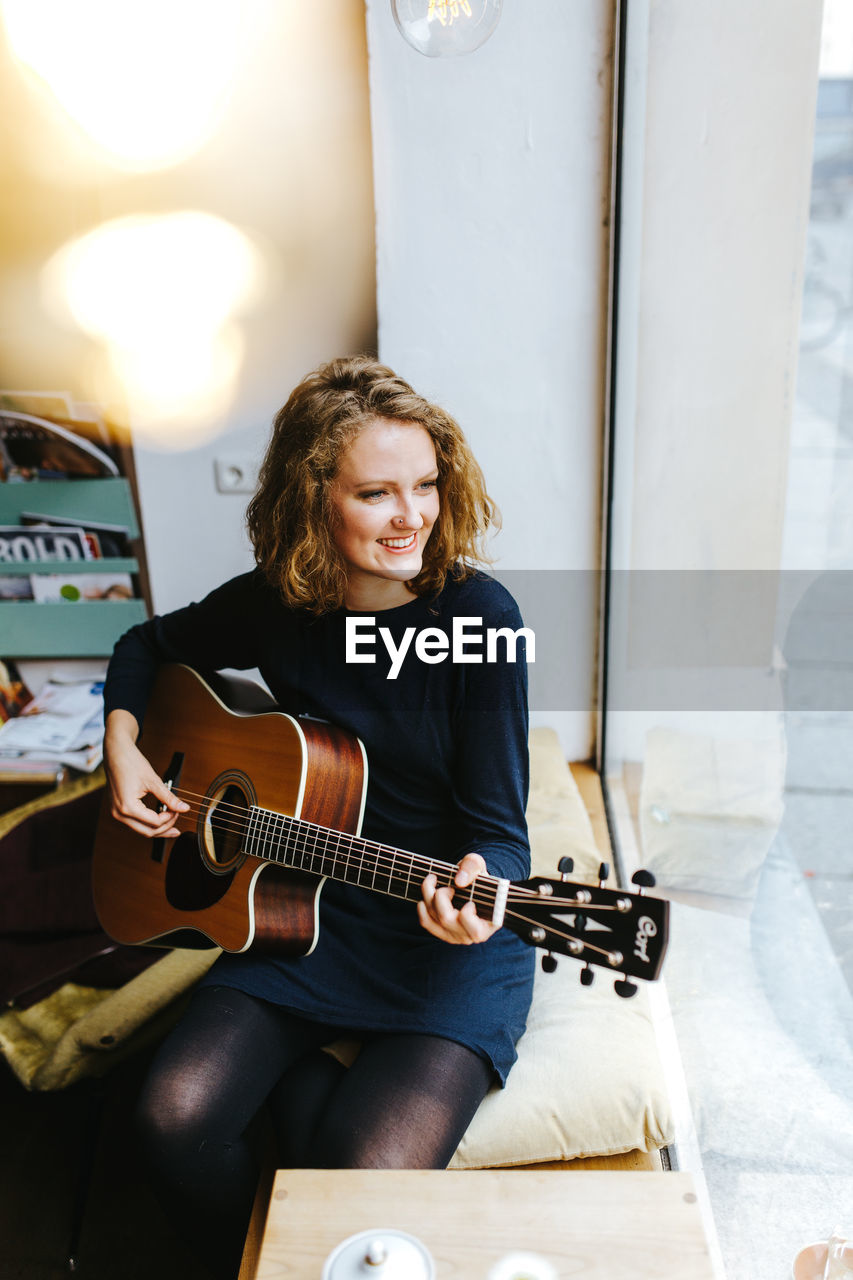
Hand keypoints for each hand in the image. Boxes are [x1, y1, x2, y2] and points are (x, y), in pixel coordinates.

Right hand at [103, 709, 188, 837]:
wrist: (116, 753)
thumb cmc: (132, 763)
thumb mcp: (154, 781)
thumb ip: (169, 798)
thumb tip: (184, 808)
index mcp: (128, 807)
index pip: (155, 822)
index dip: (170, 818)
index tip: (178, 810)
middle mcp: (119, 813)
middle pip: (147, 831)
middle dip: (165, 828)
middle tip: (178, 820)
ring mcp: (116, 812)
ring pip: (140, 829)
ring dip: (156, 827)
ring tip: (171, 823)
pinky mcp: (117, 809)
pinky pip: (134, 823)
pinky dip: (148, 822)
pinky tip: (159, 818)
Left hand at [417, 853, 499, 944]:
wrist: (470, 886)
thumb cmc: (476, 877)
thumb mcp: (478, 864)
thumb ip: (472, 866)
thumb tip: (459, 881)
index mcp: (489, 924)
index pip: (475, 931)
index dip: (467, 914)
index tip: (470, 900)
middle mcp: (471, 935)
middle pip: (447, 919)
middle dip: (442, 896)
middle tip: (449, 887)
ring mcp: (455, 936)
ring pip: (434, 919)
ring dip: (429, 898)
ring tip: (434, 884)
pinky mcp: (442, 932)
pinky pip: (426, 923)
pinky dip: (422, 908)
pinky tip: (425, 897)